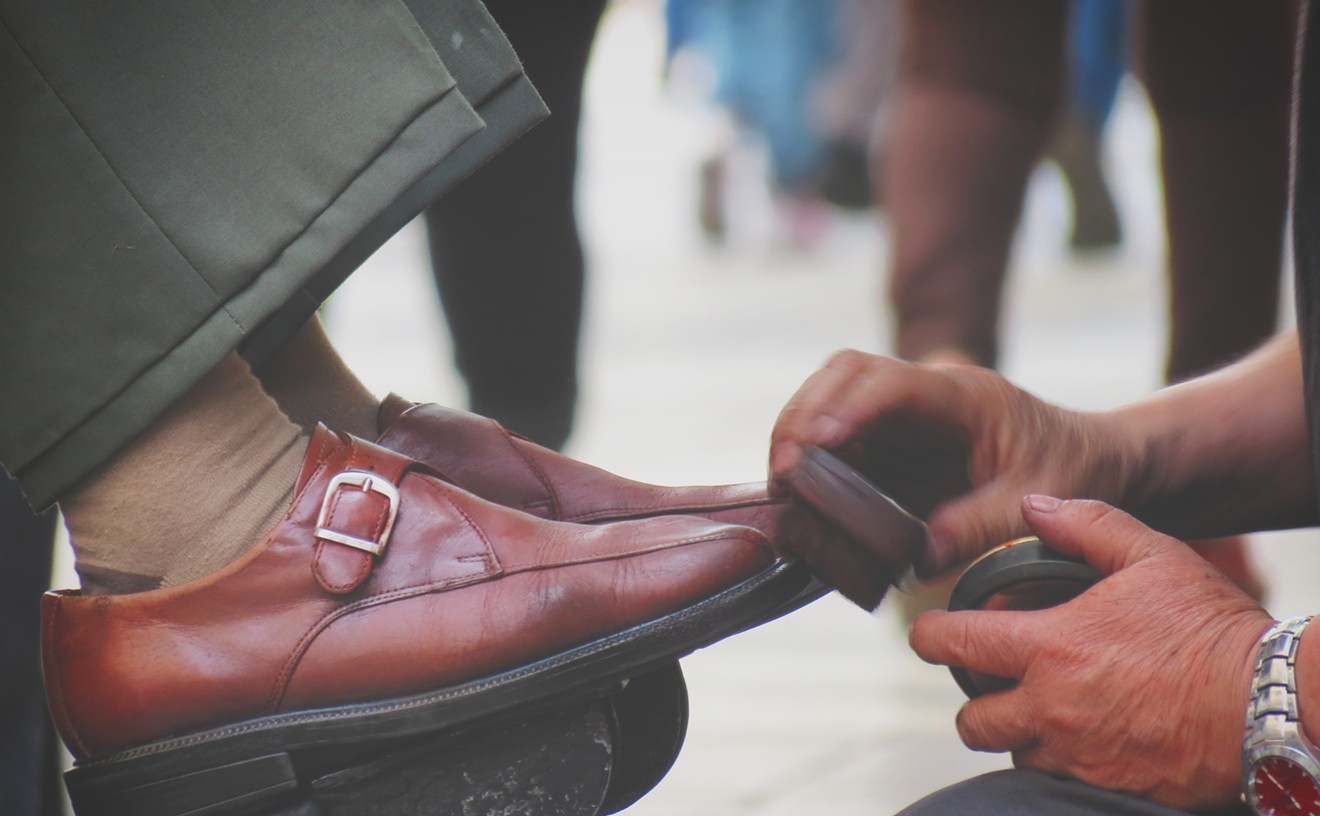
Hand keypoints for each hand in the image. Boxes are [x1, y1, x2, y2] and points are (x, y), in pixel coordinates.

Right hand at [770, 351, 1139, 573]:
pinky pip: (836, 436)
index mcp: (964, 395)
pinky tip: (799, 494)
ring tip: (782, 485)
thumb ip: (983, 525)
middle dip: (804, 413)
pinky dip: (809, 457)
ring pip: (828, 397)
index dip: (846, 408)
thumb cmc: (1071, 469)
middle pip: (842, 374)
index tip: (818, 442)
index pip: (889, 383)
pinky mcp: (890, 439)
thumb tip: (920, 556)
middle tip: (783, 468)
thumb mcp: (1037, 501)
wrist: (1088, 457)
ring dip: (797, 431)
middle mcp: (924, 392)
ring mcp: (902, 412)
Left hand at [909, 496, 1270, 809]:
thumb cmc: (1210, 628)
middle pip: (970, 720)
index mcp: (1048, 647)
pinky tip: (1085, 733)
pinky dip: (1059, 759)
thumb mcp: (1151, 555)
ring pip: (1013, 753)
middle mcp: (1050, 708)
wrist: (1268, 704)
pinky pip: (1058, 779)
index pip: (953, 645)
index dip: (929, 636)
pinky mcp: (1105, 787)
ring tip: (1044, 706)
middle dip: (973, 701)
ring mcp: (1076, 755)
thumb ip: (1086, 524)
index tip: (928, 633)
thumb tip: (1033, 504)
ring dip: (1017, 732)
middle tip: (993, 681)